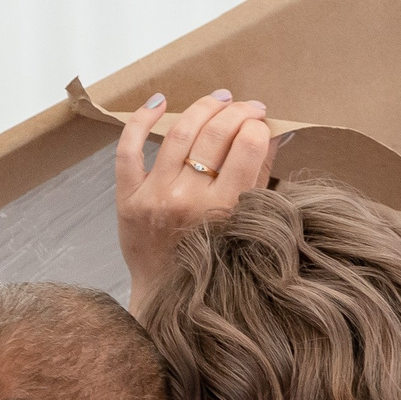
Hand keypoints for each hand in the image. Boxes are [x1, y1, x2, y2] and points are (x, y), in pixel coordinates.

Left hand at [116, 89, 276, 307]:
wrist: (166, 299)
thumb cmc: (213, 263)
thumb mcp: (243, 224)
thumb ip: (258, 179)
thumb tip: (273, 133)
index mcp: (223, 212)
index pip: (247, 147)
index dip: (258, 127)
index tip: (262, 124)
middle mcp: (187, 201)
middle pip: (215, 134)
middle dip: (238, 112)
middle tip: (248, 108)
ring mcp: (154, 197)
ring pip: (179, 132)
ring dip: (203, 108)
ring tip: (221, 100)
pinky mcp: (127, 198)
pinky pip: (129, 149)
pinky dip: (142, 120)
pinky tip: (161, 102)